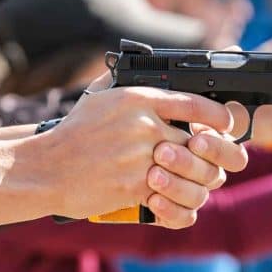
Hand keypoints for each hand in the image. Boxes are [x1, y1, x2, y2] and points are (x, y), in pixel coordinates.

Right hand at [36, 84, 246, 228]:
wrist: (45, 168)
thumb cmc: (72, 133)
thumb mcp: (98, 97)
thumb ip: (125, 81)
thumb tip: (142, 67)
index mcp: (139, 100)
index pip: (196, 104)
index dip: (219, 116)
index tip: (225, 124)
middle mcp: (144, 126)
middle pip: (200, 143)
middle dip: (210, 156)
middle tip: (207, 160)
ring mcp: (141, 158)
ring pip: (193, 174)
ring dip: (197, 181)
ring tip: (191, 182)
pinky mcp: (134, 188)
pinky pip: (173, 200)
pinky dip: (176, 205)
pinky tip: (171, 201)